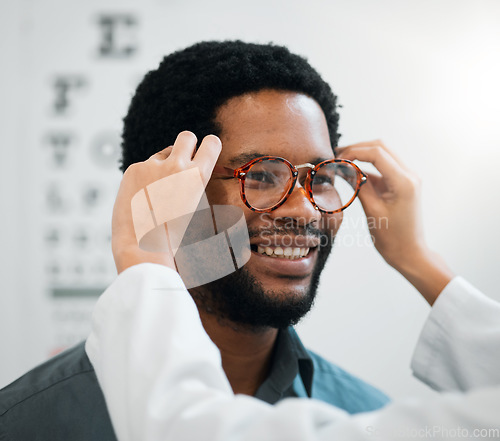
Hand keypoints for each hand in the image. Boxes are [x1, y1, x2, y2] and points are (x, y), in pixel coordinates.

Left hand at [111, 131, 221, 273]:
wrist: (143, 245)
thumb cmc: (173, 235)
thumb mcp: (195, 208)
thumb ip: (194, 184)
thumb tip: (190, 169)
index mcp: (198, 176)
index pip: (212, 143)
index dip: (209, 145)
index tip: (206, 149)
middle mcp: (177, 165)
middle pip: (187, 137)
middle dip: (188, 144)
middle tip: (182, 161)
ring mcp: (153, 165)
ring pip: (162, 154)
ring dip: (163, 166)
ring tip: (158, 193)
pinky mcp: (134, 168)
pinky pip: (144, 167)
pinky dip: (144, 178)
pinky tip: (141, 198)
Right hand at [337, 140, 453, 304]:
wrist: (409, 252)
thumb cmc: (392, 238)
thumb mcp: (372, 210)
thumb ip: (359, 185)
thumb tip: (344, 168)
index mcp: (404, 181)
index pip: (377, 153)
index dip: (354, 152)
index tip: (337, 159)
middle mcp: (409, 175)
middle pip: (381, 147)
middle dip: (357, 148)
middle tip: (336, 156)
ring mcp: (407, 178)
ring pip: (383, 154)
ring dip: (362, 155)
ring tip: (341, 162)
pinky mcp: (402, 183)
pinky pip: (384, 167)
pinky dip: (367, 166)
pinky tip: (352, 172)